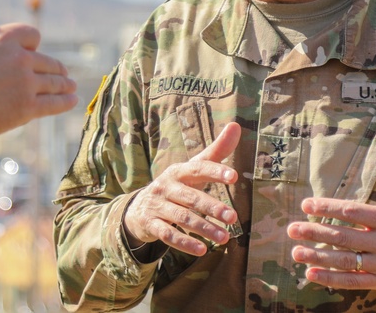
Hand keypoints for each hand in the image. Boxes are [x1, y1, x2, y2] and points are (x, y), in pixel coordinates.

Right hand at [0, 0, 77, 136]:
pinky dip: (64, 102)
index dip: (32, 44)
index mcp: (3, 38)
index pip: (31, 35)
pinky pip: (53, 103)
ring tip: (70, 86)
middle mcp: (19, 58)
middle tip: (62, 73)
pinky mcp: (26, 108)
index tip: (32, 51)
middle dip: (54, 67)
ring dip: (64, 84)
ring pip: (53, 82)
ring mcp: (25, 83)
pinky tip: (72, 101)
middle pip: (46, 61)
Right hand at [123, 121, 240, 255]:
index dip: (214, 171)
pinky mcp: (151, 224)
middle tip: (233, 217)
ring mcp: (157, 206)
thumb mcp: (192, 168)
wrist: (139, 207)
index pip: (197, 168)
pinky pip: (168, 235)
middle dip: (212, 207)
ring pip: (181, 218)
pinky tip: (202, 250)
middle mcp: (166, 186)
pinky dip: (185, 243)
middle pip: (190, 197)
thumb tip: (236, 125)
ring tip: (225, 238)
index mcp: (178, 171)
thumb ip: (216, 151)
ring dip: (204, 228)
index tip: (234, 176)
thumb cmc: (176, 185)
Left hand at [286, 135, 375, 290]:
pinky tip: (311, 274)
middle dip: (316, 233)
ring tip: (296, 252)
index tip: (306, 205)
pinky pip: (354, 281)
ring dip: (318, 257)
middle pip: (345, 237)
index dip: (328, 208)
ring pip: (346, 261)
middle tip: (292, 229)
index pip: (354, 212)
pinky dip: (332, 279)